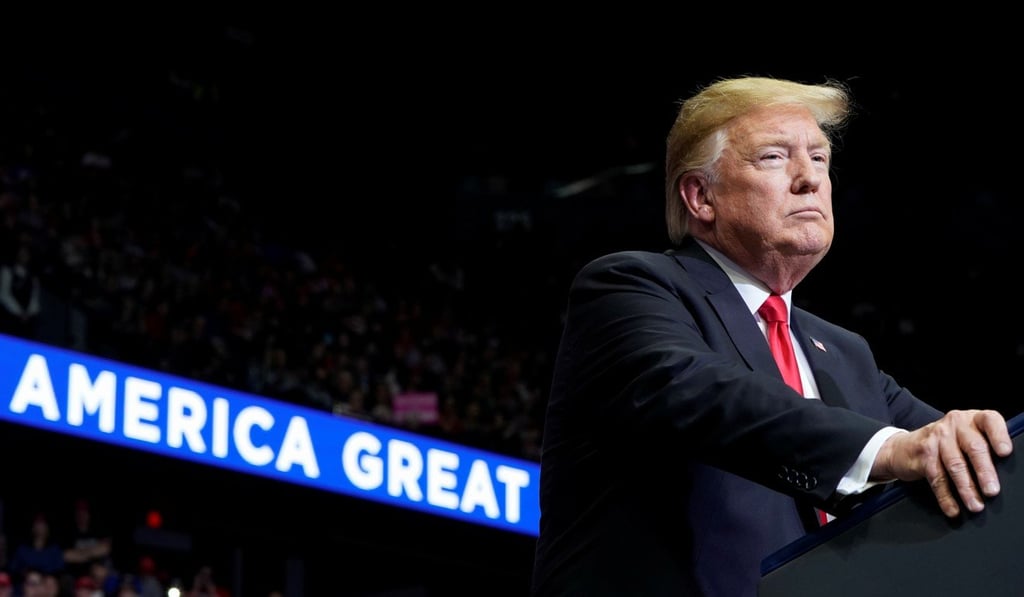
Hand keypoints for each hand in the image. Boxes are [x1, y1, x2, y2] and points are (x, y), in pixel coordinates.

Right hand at [871, 409, 1012, 516]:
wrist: (904, 447)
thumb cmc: (947, 445)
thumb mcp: (966, 437)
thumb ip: (985, 447)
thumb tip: (1009, 474)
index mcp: (972, 419)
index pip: (989, 421)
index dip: (998, 436)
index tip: (1005, 452)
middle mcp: (955, 424)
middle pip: (974, 447)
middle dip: (984, 471)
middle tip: (992, 491)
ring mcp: (937, 438)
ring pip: (955, 465)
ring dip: (966, 488)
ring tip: (975, 505)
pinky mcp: (924, 454)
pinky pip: (937, 478)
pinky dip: (946, 497)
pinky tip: (953, 509)